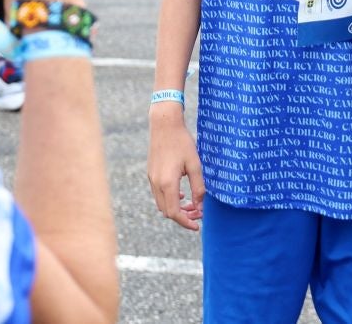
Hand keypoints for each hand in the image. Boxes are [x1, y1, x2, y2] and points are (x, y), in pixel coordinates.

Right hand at [147, 111, 205, 230]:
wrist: (164, 124)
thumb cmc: (182, 142)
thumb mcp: (195, 165)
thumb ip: (198, 187)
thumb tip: (200, 207)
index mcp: (167, 183)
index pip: (174, 213)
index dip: (186, 222)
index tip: (197, 226)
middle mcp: (156, 183)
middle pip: (167, 212)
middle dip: (182, 217)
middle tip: (198, 215)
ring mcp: (151, 179)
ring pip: (162, 204)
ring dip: (176, 209)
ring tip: (192, 205)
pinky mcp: (151, 173)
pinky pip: (159, 194)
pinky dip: (170, 199)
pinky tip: (182, 194)